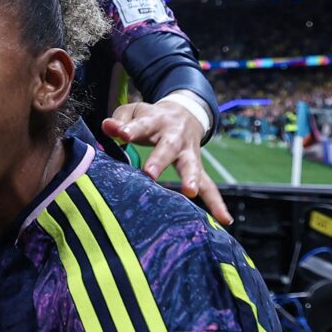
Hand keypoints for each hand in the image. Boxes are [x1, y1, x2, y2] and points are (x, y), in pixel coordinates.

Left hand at [103, 100, 232, 224]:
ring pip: (192, 165)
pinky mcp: (197, 168)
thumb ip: (121, 120)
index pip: (142, 125)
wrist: (185, 113)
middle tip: (150, 173)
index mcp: (156, 120)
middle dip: (160, 159)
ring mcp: (188, 153)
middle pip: (168, 147)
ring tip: (189, 191)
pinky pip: (209, 186)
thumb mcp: (135, 112)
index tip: (123, 135)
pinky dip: (217, 202)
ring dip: (191, 179)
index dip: (131, 129)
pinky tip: (224, 219)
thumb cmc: (150, 118)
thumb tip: (108, 126)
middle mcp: (175, 136)